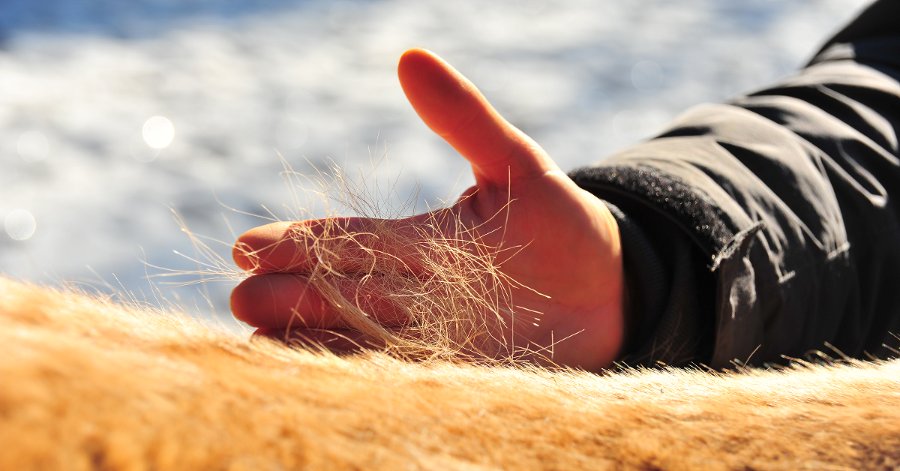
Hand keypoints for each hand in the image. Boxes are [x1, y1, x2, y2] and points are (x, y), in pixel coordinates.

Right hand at [230, 49, 623, 370]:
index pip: (345, 239)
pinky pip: (404, 378)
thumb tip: (409, 56)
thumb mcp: (516, 164)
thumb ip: (464, 118)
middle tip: (245, 300)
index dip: (298, 244)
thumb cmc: (560, 224)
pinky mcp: (461, 374)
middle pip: (339, 293)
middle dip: (293, 297)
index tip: (249, 248)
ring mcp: (434, 337)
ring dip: (314, 343)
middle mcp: (413, 293)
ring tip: (266, 346)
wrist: (611, 290)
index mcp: (417, 242)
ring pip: (359, 340)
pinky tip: (330, 381)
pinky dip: (366, 380)